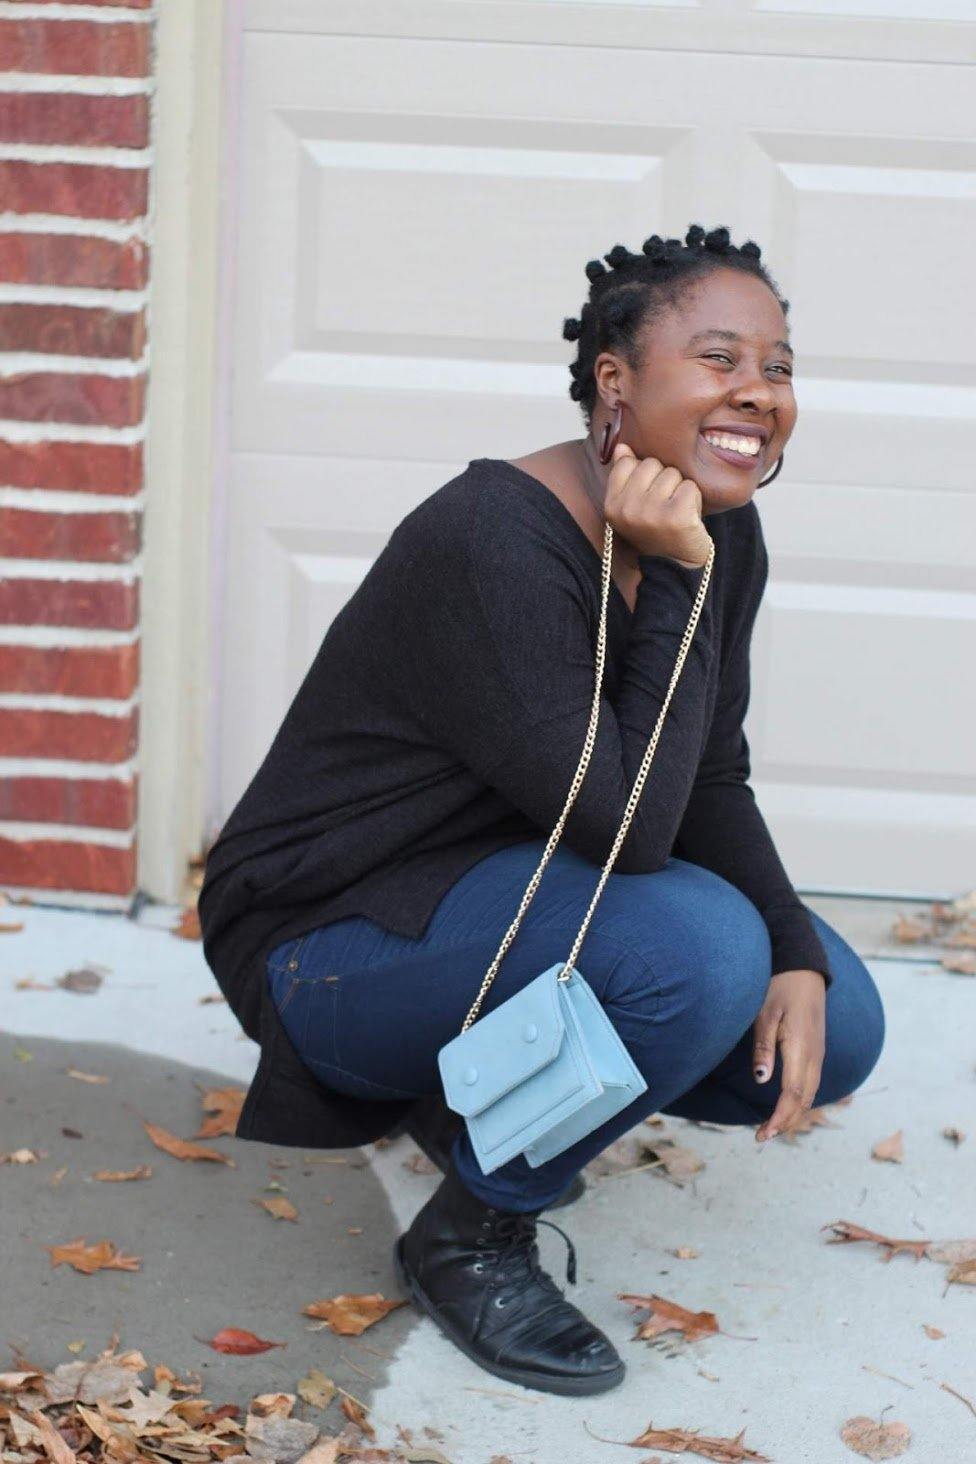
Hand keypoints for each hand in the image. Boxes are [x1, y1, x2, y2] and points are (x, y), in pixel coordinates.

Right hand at [605, 441, 713, 569]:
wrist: (674, 567)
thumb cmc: (655, 532)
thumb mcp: (632, 506)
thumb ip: (624, 476)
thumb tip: (621, 447)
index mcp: (612, 505)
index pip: (628, 462)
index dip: (644, 475)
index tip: (647, 497)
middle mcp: (627, 509)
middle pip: (652, 464)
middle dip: (663, 481)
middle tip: (664, 507)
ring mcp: (651, 513)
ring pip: (673, 474)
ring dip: (680, 490)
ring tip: (676, 512)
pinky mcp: (676, 516)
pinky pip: (690, 486)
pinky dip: (693, 500)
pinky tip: (688, 517)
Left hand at [752, 969, 826, 1142]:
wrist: (804, 968)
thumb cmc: (780, 987)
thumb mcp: (764, 1013)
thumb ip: (763, 1047)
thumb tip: (762, 1081)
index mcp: (801, 1048)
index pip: (793, 1094)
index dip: (779, 1118)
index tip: (763, 1133)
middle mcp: (815, 1055)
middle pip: (805, 1100)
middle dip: (785, 1122)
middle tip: (761, 1136)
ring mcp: (818, 1053)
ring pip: (811, 1094)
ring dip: (793, 1114)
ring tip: (772, 1128)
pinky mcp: (816, 1050)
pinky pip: (812, 1083)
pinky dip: (800, 1101)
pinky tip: (787, 1106)